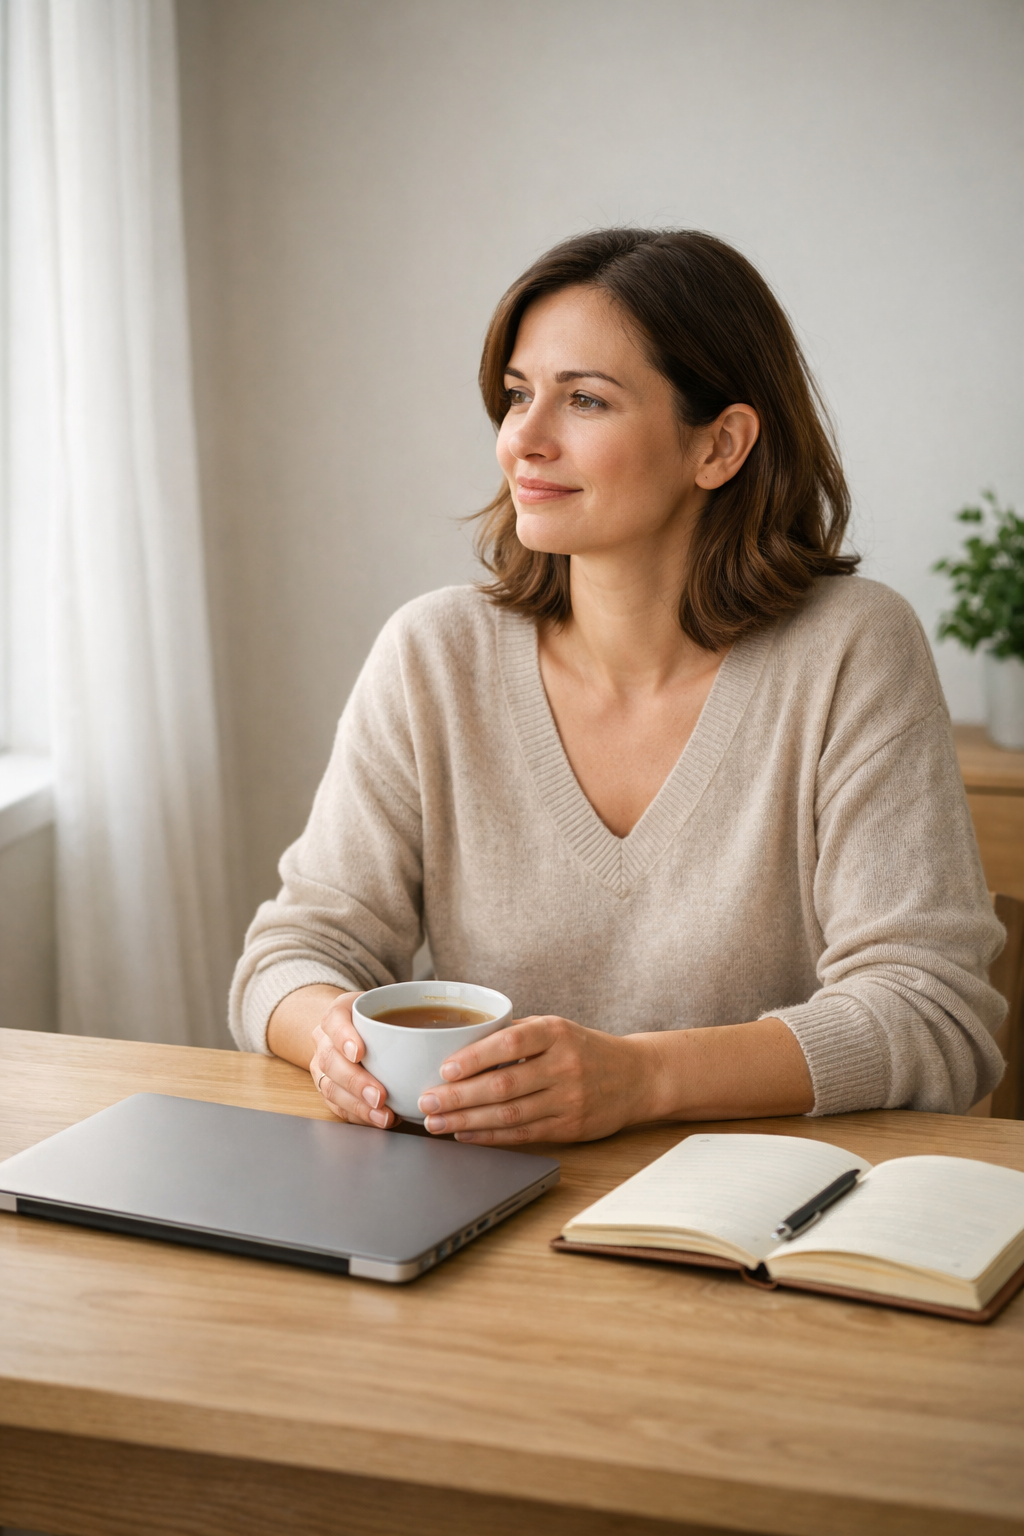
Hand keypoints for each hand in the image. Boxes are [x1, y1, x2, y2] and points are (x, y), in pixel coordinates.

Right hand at [309, 991, 400, 1128]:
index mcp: (340, 1013)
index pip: (334, 1020)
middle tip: (379, 1096)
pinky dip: (359, 1115)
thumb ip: (411, 1014)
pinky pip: (338, 1106)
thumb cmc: (377, 1017)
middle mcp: (327, 1040)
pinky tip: (379, 1119)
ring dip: (358, 1105)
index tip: (360, 1052)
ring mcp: (325, 1066)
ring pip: (331, 1087)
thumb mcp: (390, 1005)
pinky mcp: (330, 1088)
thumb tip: (452, 1033)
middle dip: (355, 1081)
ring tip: (383, 1115)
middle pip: (331, 1060)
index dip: (344, 1037)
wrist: (351, 1029)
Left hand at [416, 1015, 650, 1144]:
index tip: (444, 1069)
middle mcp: (564, 1065)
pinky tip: (465, 1134)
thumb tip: (461, 1041)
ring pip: (509, 1114)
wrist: (637, 1077)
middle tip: (426, 1102)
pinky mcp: (570, 1127)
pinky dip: (490, 1136)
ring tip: (436, 1122)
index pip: (510, 1042)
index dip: (475, 1057)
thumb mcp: (557, 1028)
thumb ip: (515, 1032)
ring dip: (467, 1120)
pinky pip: (523, 1134)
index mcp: (556, 1033)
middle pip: (503, 1085)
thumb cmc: (586, 1048)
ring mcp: (569, 1099)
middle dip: (458, 1097)